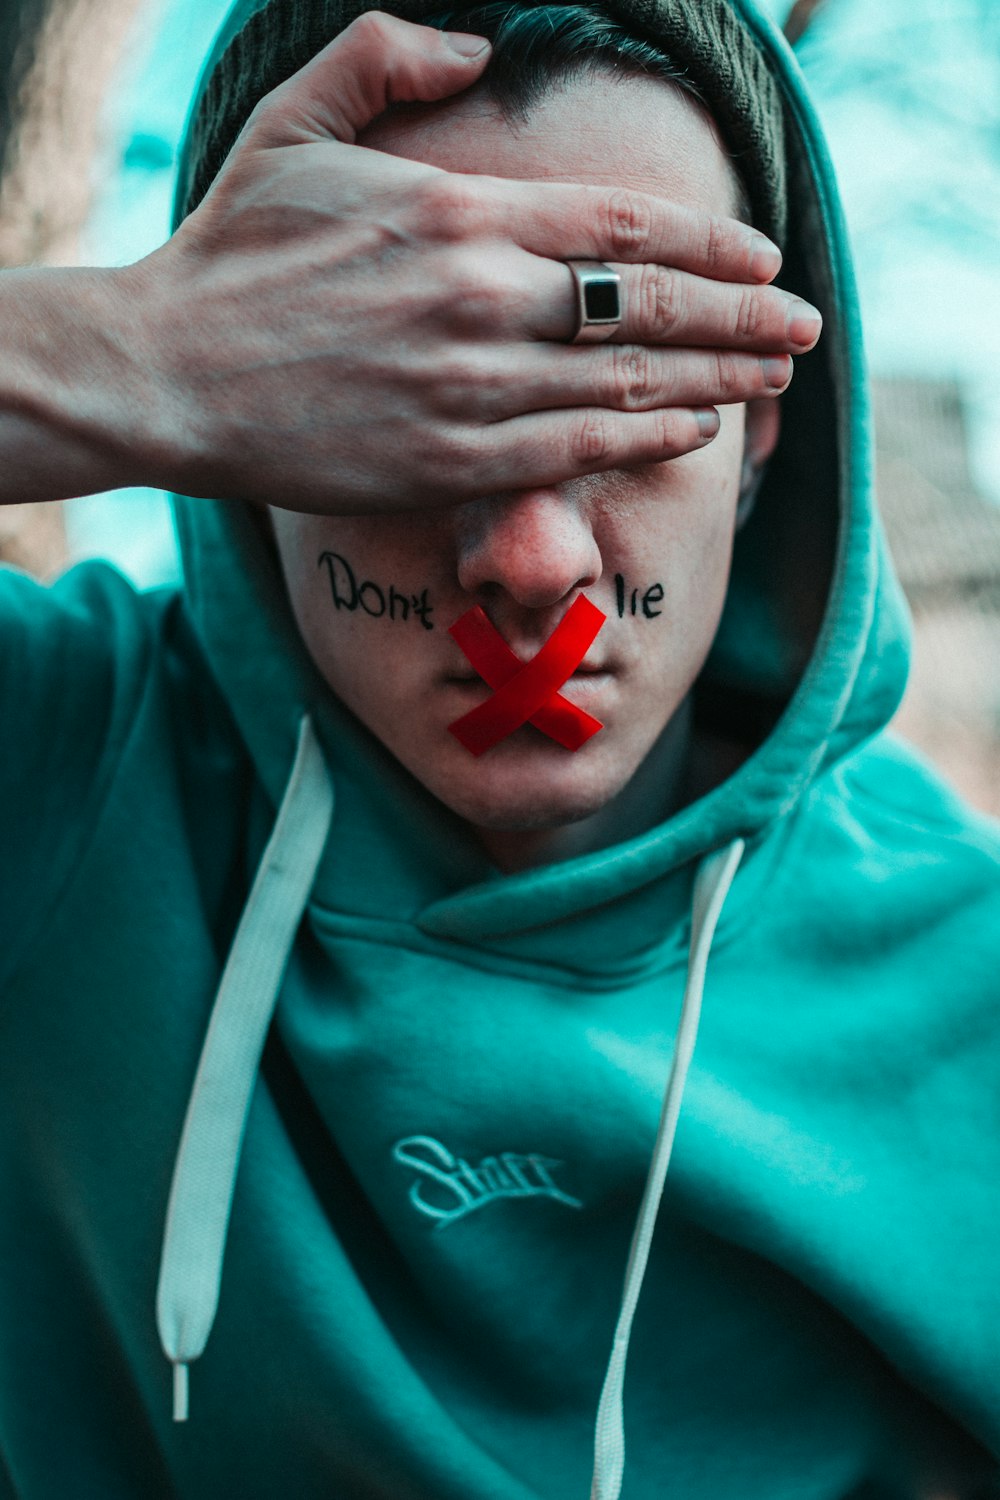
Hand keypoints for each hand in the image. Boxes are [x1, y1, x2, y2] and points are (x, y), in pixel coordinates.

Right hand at [128, 12, 818, 513]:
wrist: (170, 373)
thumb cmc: (232, 251)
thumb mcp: (295, 121)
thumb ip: (391, 58)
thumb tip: (476, 43)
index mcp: (458, 212)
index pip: (626, 226)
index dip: (713, 243)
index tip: (767, 257)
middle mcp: (482, 299)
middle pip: (651, 305)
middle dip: (744, 317)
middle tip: (807, 329)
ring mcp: (471, 388)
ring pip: (629, 383)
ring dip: (717, 381)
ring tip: (774, 382)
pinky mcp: (450, 462)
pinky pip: (576, 449)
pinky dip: (648, 436)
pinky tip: (697, 428)